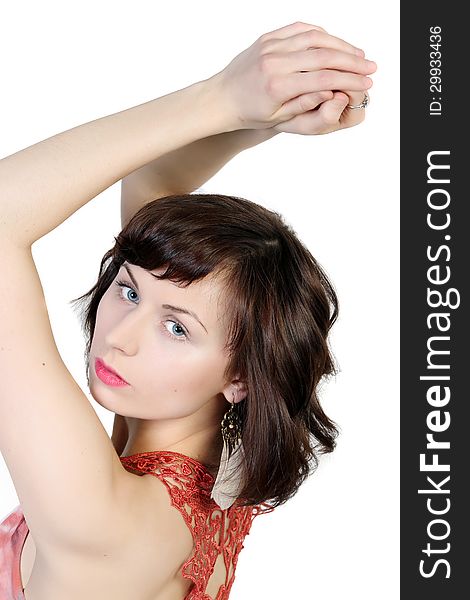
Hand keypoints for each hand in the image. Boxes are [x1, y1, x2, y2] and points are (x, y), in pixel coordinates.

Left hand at [215, 21, 375, 130]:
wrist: (221, 98)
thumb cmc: (249, 113)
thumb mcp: (278, 118)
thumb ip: (306, 103)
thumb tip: (333, 91)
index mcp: (278, 86)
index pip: (323, 79)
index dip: (349, 80)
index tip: (366, 83)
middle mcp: (275, 61)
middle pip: (323, 55)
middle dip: (351, 61)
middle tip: (371, 67)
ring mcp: (271, 46)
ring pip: (314, 38)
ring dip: (340, 44)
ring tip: (358, 54)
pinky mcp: (268, 38)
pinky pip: (300, 29)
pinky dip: (321, 34)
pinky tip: (334, 42)